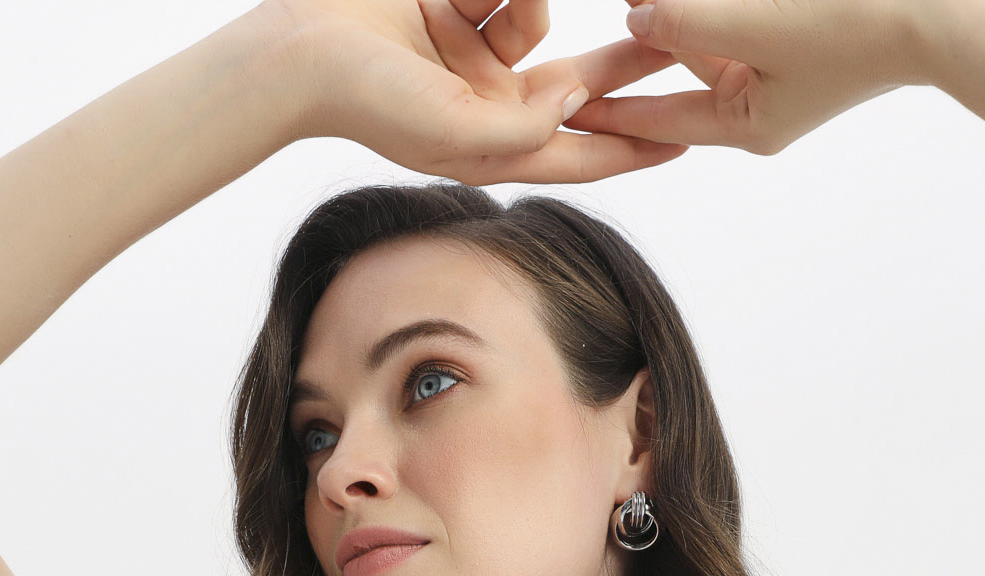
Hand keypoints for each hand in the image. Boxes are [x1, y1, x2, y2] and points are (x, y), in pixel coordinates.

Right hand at [257, 0, 689, 184]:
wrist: (296, 49)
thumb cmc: (367, 101)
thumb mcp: (453, 132)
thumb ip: (526, 128)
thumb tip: (581, 98)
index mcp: (493, 146)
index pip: (579, 151)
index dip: (634, 147)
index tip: (687, 138)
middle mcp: (491, 100)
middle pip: (580, 81)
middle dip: (627, 60)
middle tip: (680, 40)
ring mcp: (473, 52)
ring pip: (535, 17)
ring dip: (515, 3)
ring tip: (454, 5)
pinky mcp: (454, 7)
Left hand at [565, 0, 929, 155]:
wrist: (941, 9)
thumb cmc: (853, 21)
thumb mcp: (752, 22)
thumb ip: (685, 19)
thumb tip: (635, 13)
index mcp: (746, 125)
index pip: (657, 121)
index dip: (606, 109)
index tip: (560, 107)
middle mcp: (759, 107)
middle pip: (679, 72)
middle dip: (640, 44)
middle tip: (594, 39)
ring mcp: (781, 72)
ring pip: (706, 39)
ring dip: (674, 18)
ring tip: (638, 6)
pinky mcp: (799, 35)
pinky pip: (736, 22)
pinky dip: (708, 12)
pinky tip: (671, 2)